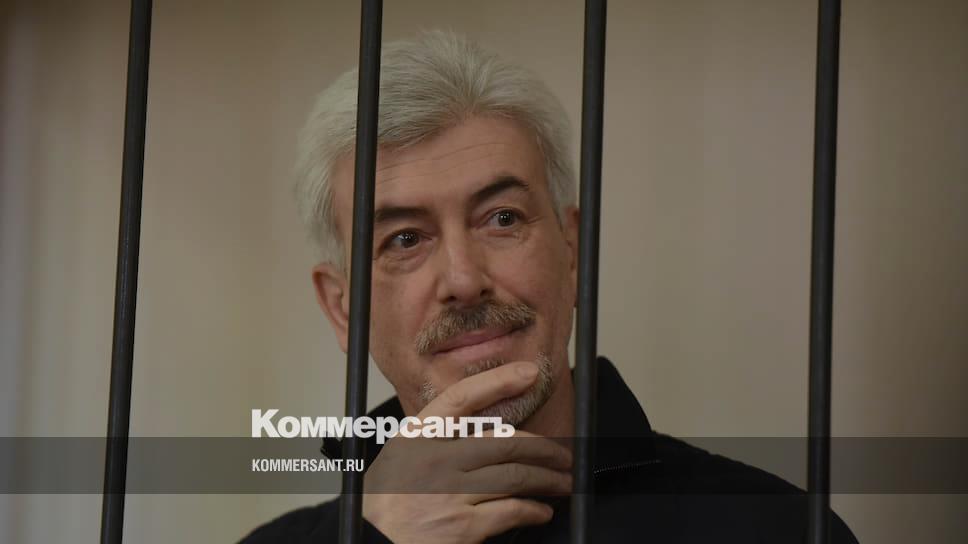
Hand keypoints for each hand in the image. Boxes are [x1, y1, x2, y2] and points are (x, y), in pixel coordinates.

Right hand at [362, 361, 571, 543]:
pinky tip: (541, 511)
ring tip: (562, 482)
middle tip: (563, 454)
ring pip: (516, 476)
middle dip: (546, 448)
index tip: (529, 372)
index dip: (499, 381)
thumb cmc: (386, 504)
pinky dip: (534, 510)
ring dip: (548, 479)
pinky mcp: (461, 527)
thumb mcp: (401, 458)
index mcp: (416, 436)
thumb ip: (437, 440)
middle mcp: (433, 460)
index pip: (462, 397)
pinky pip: (511, 510)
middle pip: (506, 441)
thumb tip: (487, 431)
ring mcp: (449, 493)